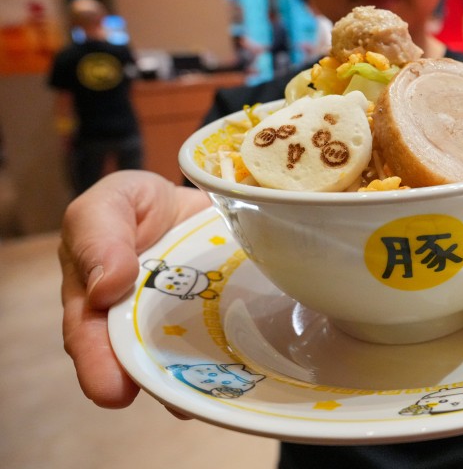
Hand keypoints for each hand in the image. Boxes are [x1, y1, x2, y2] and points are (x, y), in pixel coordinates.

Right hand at [59, 170, 209, 408]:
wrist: (196, 193)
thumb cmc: (141, 202)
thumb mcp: (114, 201)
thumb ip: (100, 235)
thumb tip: (105, 288)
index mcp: (93, 295)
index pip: (88, 333)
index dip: (97, 363)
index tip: (112, 390)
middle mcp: (132, 320)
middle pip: (135, 358)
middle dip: (149, 382)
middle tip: (169, 403)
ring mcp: (176, 324)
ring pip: (179, 359)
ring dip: (191, 381)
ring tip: (206, 396)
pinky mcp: (215, 318)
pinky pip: (220, 343)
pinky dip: (229, 360)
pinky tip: (241, 374)